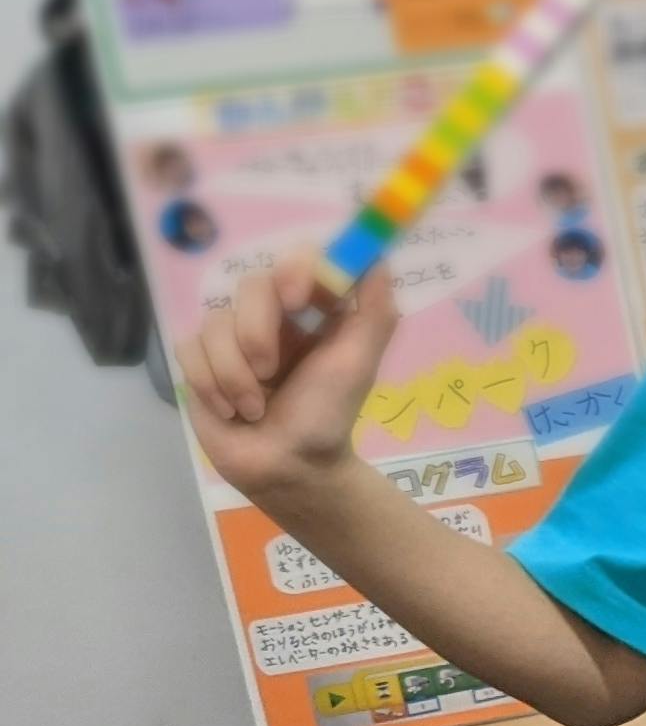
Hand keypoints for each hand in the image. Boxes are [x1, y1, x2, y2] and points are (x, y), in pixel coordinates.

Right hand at [171, 257, 391, 504]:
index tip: (299, 299)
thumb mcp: (359, 363)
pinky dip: (210, 382)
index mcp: (314, 312)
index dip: (295, 269)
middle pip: (251, 284)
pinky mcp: (200, 359)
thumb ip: (375, 312)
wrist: (286, 467)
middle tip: (271, 372)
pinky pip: (188, 347)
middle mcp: (273, 316)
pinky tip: (230, 411)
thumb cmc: (327, 415)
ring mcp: (233, 336)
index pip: (300, 260)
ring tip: (255, 408)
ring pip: (216, 320)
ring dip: (235, 372)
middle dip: (257, 332)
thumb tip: (377, 257)